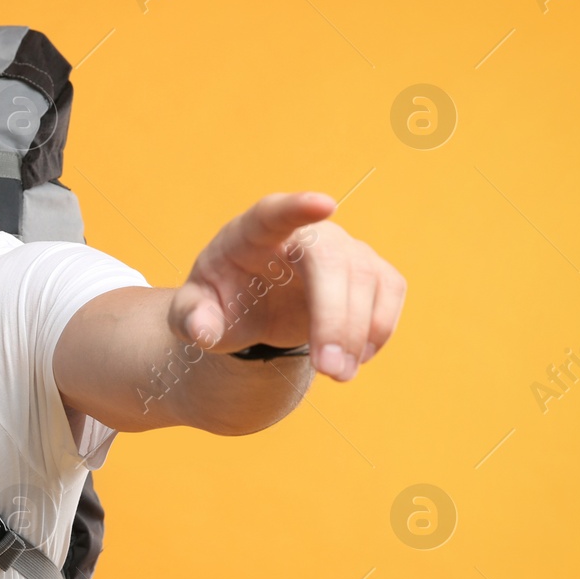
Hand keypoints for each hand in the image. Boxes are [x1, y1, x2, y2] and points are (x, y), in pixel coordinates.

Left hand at [167, 192, 406, 381]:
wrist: (252, 308)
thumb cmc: (221, 302)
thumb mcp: (192, 314)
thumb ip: (190, 320)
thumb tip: (202, 331)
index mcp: (251, 234)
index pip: (273, 213)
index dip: (297, 207)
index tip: (323, 204)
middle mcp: (303, 233)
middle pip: (331, 260)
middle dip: (335, 317)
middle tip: (329, 370)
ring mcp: (341, 246)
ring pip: (368, 278)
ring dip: (358, 332)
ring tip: (337, 374)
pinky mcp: (368, 268)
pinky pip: (389, 291)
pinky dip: (377, 329)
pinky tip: (354, 358)